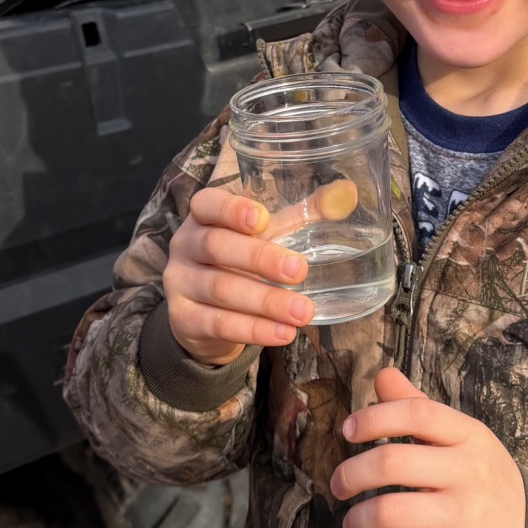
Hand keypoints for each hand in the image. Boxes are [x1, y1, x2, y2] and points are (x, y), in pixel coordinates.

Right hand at [164, 162, 315, 365]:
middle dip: (259, 259)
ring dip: (265, 302)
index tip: (261, 218)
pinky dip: (253, 330)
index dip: (231, 209)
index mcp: (204, 216)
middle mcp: (185, 245)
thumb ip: (305, 214)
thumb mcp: (270, 234)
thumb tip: (348, 193)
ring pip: (220, 289)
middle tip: (299, 271)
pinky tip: (282, 333)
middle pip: (217, 247)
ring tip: (303, 312)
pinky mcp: (183, 319)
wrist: (206, 315)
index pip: (208, 203)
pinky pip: (218, 324)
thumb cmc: (243, 261)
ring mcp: (179, 283)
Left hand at [330, 367, 526, 527]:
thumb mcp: (464, 441)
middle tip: (338, 486)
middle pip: (391, 462)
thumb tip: (383, 375)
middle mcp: (469, 473)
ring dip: (356, 521)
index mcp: (470, 436)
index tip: (348, 431)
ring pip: (387, 512)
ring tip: (352, 525)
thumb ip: (421, 409)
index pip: (417, 413)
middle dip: (350, 475)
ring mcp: (465, 518)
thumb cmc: (486, 484)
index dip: (374, 418)